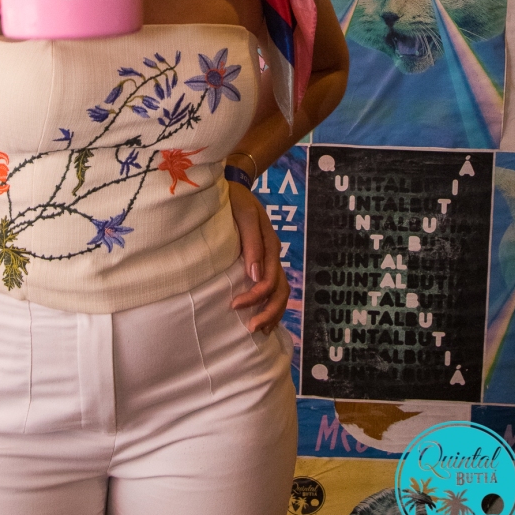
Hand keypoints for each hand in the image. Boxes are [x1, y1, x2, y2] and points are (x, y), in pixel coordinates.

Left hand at [228, 181, 289, 333]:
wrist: (235, 185)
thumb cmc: (236, 199)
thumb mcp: (245, 214)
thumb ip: (251, 243)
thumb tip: (255, 275)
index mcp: (271, 245)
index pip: (269, 280)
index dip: (255, 296)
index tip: (234, 305)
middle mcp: (273, 254)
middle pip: (280, 290)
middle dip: (269, 312)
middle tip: (252, 328)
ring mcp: (269, 257)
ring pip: (280, 291)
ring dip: (272, 312)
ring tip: (260, 329)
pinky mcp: (262, 259)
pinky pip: (273, 286)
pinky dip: (270, 304)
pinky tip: (262, 315)